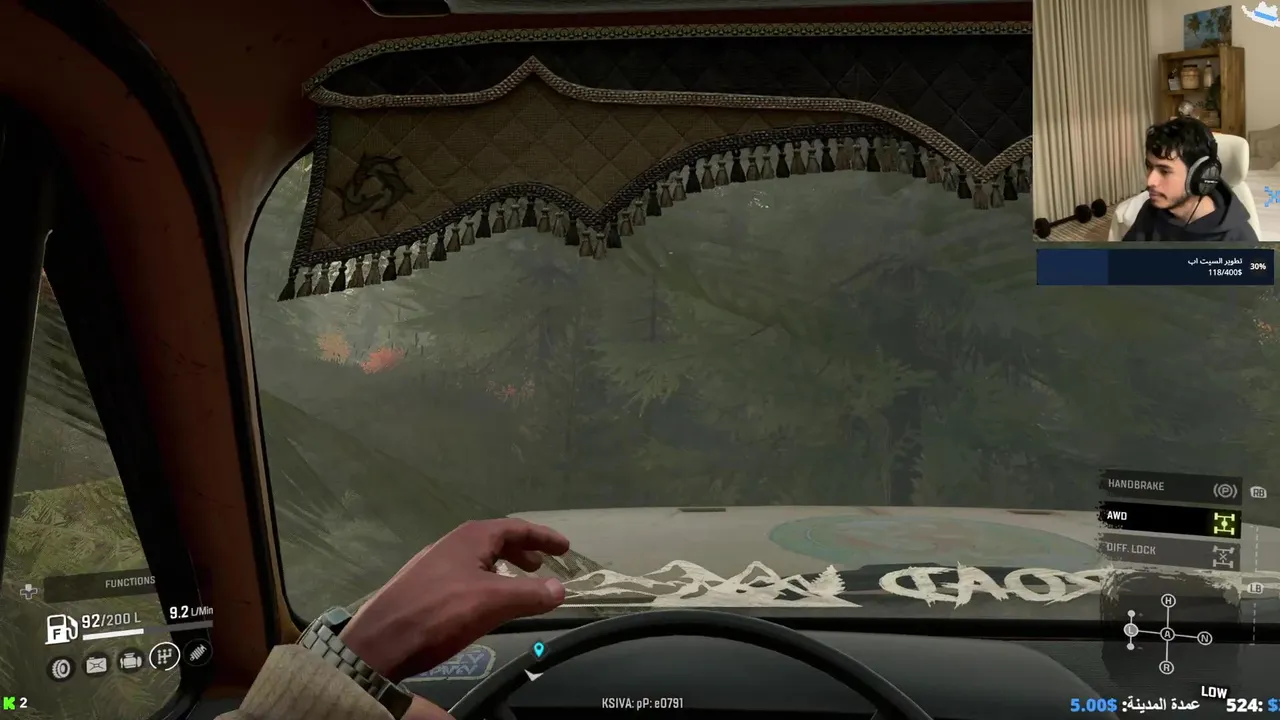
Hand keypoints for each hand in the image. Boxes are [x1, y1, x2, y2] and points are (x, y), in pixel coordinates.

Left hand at [339, 518, 569, 684]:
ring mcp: (434, 565)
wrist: (381, 641)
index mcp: (471, 537)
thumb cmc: (440, 613)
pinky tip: (484, 604)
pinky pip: (464, 576)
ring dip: (503, 569)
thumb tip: (561, 589)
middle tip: (543, 566)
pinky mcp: (423, 587)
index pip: (516, 528)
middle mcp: (452, 544)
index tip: (565, 548)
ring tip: (518, 586)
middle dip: (523, 551)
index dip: (543, 537)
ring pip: (478, 560)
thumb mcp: (493, 602)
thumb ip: (531, 594)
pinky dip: (485, 583)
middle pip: (496, 540)